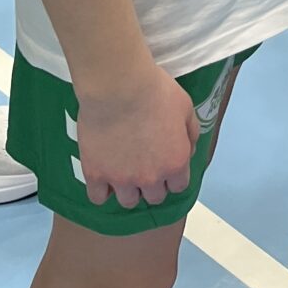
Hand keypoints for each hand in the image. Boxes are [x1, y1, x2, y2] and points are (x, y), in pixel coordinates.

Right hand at [75, 66, 198, 208]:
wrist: (119, 85)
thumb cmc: (155, 91)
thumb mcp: (186, 107)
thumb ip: (191, 133)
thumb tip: (189, 150)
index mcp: (175, 163)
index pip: (179, 187)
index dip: (173, 176)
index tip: (165, 164)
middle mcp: (150, 178)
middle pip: (154, 197)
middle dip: (152, 184)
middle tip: (144, 164)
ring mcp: (122, 179)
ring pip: (128, 201)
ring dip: (129, 189)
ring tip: (124, 171)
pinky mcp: (96, 174)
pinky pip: (98, 197)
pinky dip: (102, 190)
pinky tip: (104, 174)